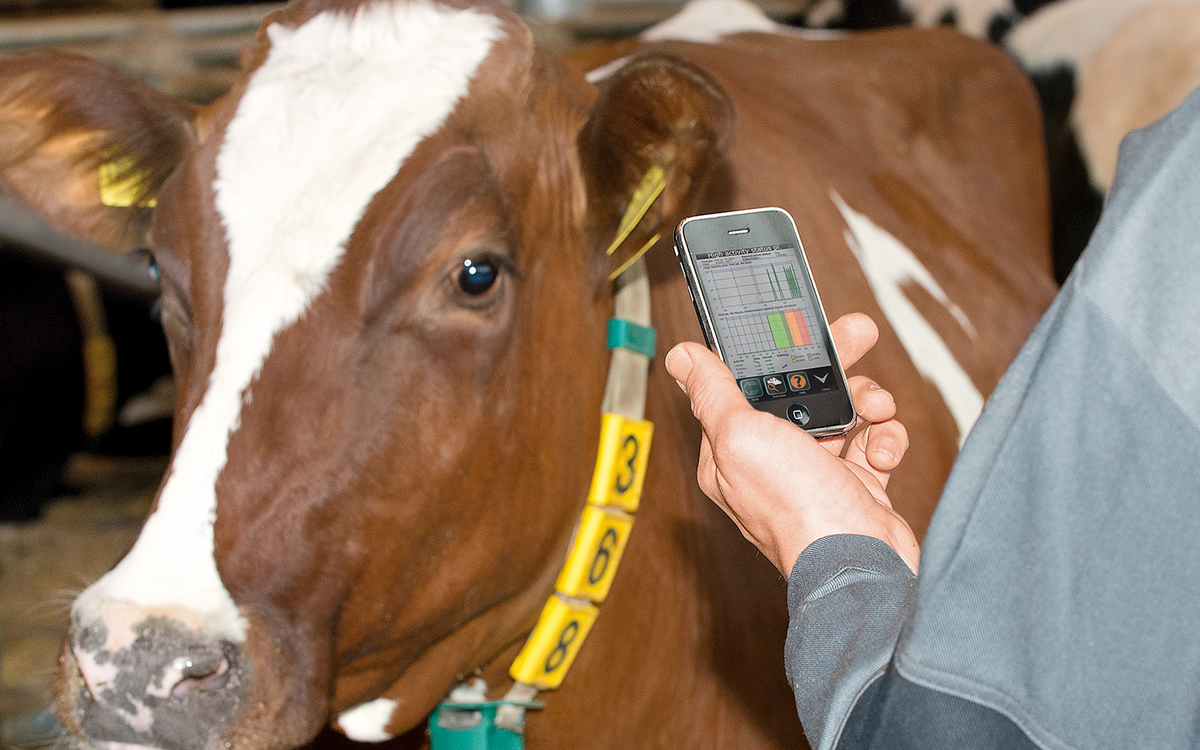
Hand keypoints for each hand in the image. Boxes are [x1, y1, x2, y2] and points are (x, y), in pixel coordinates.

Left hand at [664, 313, 919, 575]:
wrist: (860, 565)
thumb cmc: (796, 509)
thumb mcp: (739, 436)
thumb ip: (712, 393)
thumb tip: (681, 357)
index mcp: (731, 450)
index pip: (745, 385)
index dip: (772, 353)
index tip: (795, 326)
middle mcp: (771, 462)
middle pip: (800, 393)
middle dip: (833, 363)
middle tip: (857, 334)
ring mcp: (814, 474)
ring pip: (842, 412)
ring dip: (866, 401)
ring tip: (876, 407)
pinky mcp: (855, 487)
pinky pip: (873, 444)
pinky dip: (885, 440)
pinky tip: (883, 451)